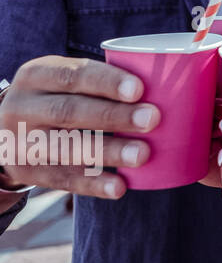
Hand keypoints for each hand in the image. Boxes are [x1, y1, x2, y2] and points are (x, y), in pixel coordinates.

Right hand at [0, 56, 158, 198]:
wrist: (6, 129)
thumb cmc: (58, 97)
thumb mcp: (65, 82)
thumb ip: (100, 84)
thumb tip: (165, 91)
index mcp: (36, 75)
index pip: (72, 75)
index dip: (106, 82)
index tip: (139, 89)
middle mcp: (22, 107)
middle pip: (69, 111)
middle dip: (113, 116)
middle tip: (152, 119)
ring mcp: (20, 142)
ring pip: (65, 147)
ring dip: (107, 151)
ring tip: (142, 154)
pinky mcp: (28, 172)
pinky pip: (62, 180)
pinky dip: (93, 184)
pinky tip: (120, 186)